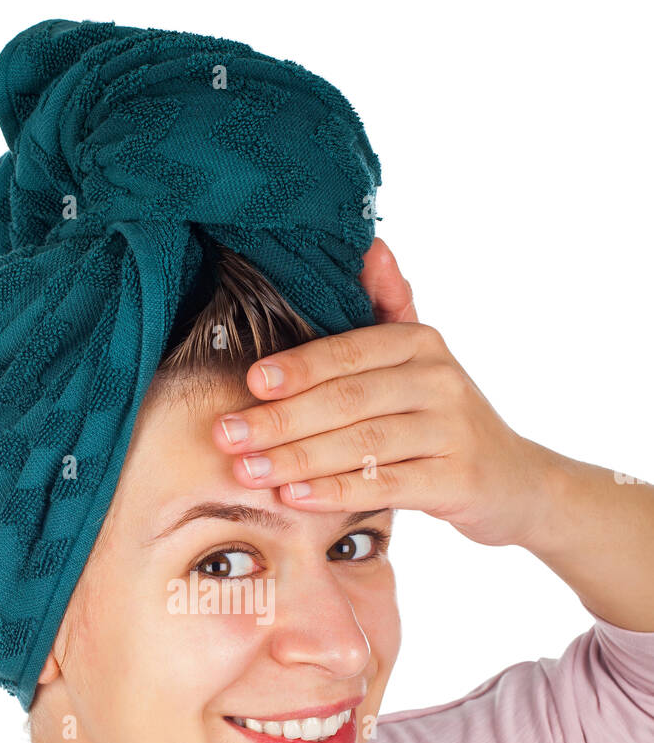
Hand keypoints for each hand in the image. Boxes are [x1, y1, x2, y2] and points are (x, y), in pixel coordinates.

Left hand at [211, 239, 555, 549]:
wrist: (515, 481)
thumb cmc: (443, 419)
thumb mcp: (421, 360)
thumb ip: (389, 308)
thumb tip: (370, 245)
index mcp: (421, 343)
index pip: (350, 351)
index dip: (298, 366)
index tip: (250, 383)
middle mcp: (441, 379)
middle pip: (348, 399)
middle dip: (281, 419)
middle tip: (228, 435)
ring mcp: (452, 431)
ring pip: (362, 443)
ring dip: (298, 458)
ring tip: (249, 471)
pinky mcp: (457, 480)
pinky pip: (386, 485)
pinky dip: (336, 492)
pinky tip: (296, 498)